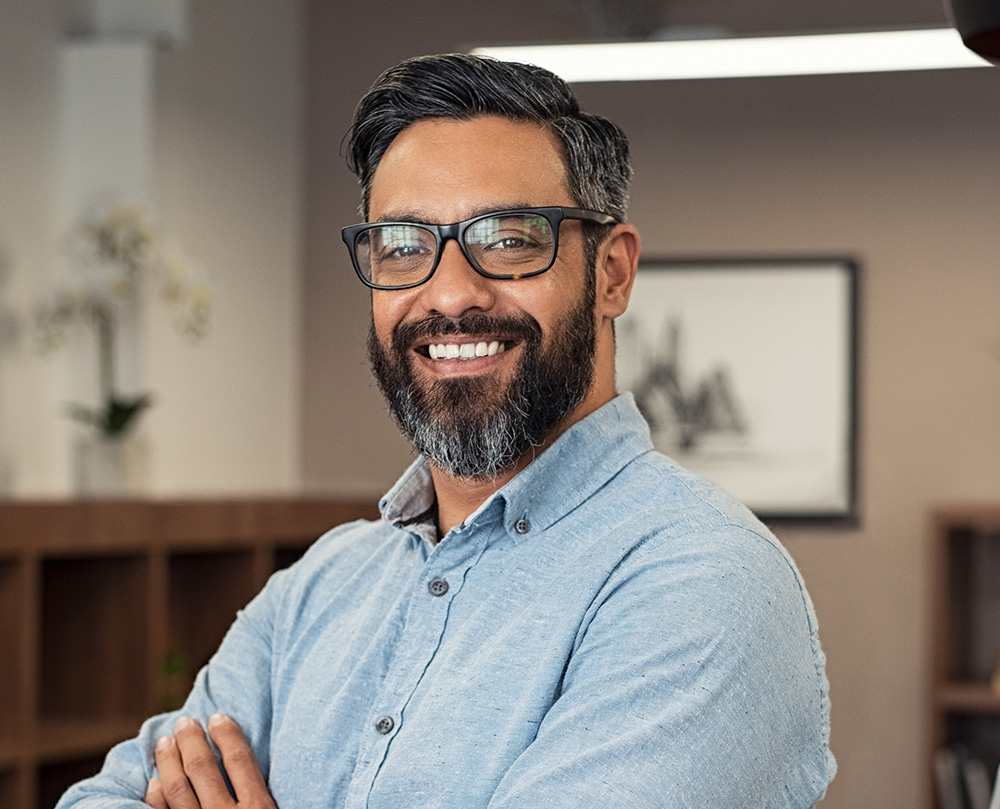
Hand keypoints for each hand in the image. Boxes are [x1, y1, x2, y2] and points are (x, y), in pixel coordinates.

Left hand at [145, 714, 276, 808]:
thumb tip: (252, 765)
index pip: (239, 760)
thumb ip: (264, 798)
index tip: (218, 718)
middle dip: (191, 740)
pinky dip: (156, 796)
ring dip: (168, 761)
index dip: (227, 734)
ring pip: (177, 788)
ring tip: (165, 743)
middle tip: (184, 723)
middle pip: (203, 768)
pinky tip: (155, 782)